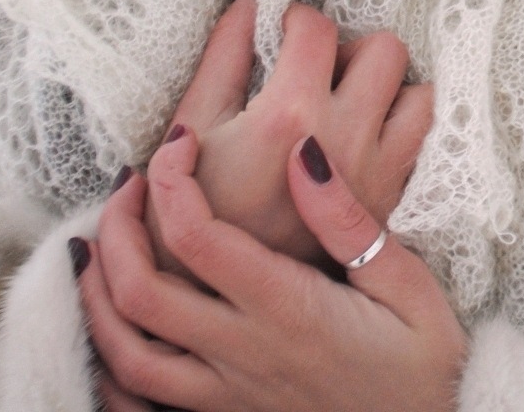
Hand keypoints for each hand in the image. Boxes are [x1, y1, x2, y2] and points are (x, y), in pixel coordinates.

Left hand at [78, 125, 466, 411]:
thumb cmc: (426, 363)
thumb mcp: (408, 285)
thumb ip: (350, 222)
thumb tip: (305, 152)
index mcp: (290, 309)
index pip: (199, 238)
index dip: (172, 178)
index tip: (181, 138)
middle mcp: (245, 353)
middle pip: (139, 293)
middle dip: (116, 229)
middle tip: (128, 182)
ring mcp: (226, 392)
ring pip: (126, 352)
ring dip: (97, 293)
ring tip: (100, 243)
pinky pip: (140, 401)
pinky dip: (109, 360)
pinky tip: (108, 323)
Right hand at [156, 0, 433, 269]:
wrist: (211, 294)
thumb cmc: (192, 206)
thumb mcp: (194, 122)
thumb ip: (228, 49)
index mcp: (291, 114)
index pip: (318, 26)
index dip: (295, 18)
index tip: (279, 34)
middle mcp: (346, 140)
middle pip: (386, 49)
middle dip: (350, 48)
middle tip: (313, 71)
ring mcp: (375, 174)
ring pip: (419, 95)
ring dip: (387, 89)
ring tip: (343, 104)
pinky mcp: (390, 203)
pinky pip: (421, 143)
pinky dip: (398, 129)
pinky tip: (357, 140)